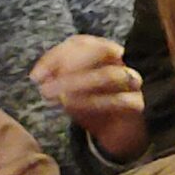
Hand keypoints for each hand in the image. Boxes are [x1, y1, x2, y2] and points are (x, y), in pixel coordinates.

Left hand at [29, 35, 146, 162]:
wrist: (118, 132)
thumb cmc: (92, 105)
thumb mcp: (70, 90)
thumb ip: (58, 79)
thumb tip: (41, 77)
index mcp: (104, 53)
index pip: (82, 42)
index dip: (56, 56)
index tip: (36, 76)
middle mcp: (122, 63)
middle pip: (101, 50)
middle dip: (69, 66)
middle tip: (44, 87)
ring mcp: (134, 82)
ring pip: (111, 74)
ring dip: (79, 84)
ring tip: (58, 98)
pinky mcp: (139, 104)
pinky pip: (119, 100)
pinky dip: (94, 102)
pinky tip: (74, 107)